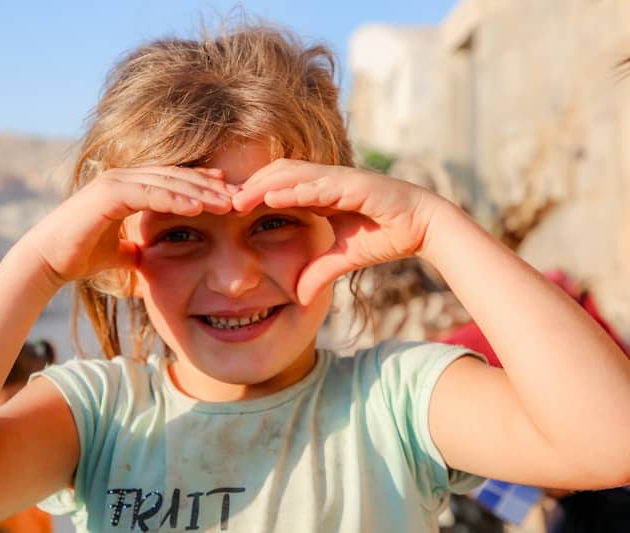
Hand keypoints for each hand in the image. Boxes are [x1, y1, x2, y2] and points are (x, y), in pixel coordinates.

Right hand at [20, 166, 233, 284]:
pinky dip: (174, 198)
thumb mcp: (121, 253)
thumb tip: (149, 260)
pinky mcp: (108, 192)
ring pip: (167, 182)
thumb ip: (137, 250)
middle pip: (177, 177)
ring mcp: (115, 182)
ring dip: (199, 191)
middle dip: (209, 187)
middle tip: (240, 196)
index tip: (231, 196)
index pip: (174, 182)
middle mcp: (124, 178)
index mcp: (130, 187)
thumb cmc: (81, 256)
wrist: (49, 262)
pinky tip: (198, 208)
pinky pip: (148, 193)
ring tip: (227, 202)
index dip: (203, 187)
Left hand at [232, 159, 441, 303]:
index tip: (226, 212)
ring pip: (293, 174)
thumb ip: (319, 272)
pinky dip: (295, 189)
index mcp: (320, 193)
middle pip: (277, 175)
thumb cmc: (385, 236)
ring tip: (238, 199)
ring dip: (263, 185)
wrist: (424, 228)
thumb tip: (299, 298)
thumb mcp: (342, 259)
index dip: (252, 196)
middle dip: (249, 187)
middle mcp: (326, 181)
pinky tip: (273, 198)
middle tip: (221, 203)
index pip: (277, 188)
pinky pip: (320, 184)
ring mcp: (340, 179)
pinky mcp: (355, 183)